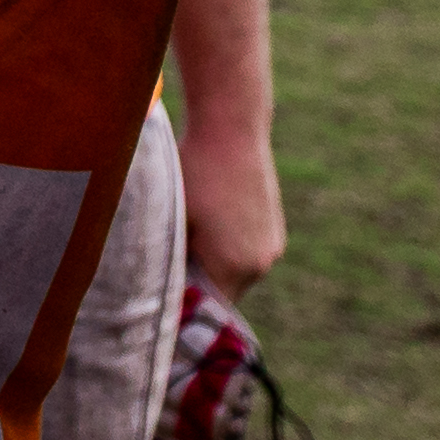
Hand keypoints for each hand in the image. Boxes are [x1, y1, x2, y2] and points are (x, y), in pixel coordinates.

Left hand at [178, 116, 288, 298]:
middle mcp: (260, 264)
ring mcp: (273, 246)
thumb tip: (164, 286)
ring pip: (236, 272)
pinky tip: (211, 220)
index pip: (208, 310)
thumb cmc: (194, 173)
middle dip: (199, 284)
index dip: (186, 306)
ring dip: (215, 264)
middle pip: (223, 293)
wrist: (232, 130)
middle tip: (171, 263)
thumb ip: (174, 260)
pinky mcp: (276, 229)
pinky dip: (229, 247)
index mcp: (233, 267)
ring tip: (192, 235)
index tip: (165, 298)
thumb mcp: (175, 220)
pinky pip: (248, 253)